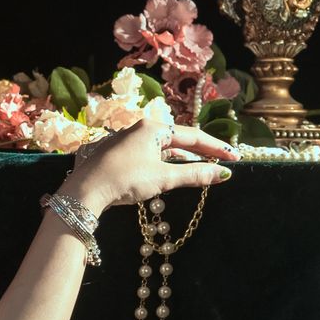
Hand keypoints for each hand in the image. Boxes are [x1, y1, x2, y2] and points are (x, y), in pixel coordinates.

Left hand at [64, 114, 235, 213]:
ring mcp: (127, 141)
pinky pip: (150, 155)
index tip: (234, 157)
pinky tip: (173, 171)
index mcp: (153, 128)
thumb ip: (195, 174)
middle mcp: (140, 128)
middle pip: (178, 139)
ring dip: (184, 158)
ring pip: (163, 148)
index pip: (193, 136)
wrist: (85, 190)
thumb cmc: (125, 179)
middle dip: (202, 151)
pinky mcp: (119, 154)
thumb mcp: (164, 177)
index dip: (215, 148)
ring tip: (203, 167)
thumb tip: (223, 174)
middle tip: (223, 161)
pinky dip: (166, 162)